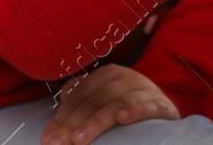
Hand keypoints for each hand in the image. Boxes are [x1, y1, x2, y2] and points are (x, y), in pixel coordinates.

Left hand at [43, 64, 177, 144]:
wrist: (164, 112)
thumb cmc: (124, 108)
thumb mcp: (103, 101)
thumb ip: (81, 102)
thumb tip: (59, 105)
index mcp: (108, 75)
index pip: (79, 94)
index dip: (62, 117)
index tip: (48, 139)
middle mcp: (127, 78)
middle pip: (95, 99)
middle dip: (73, 123)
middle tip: (59, 144)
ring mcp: (146, 90)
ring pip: (118, 103)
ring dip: (96, 122)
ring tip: (79, 140)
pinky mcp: (162, 106)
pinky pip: (148, 106)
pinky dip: (135, 111)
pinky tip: (122, 119)